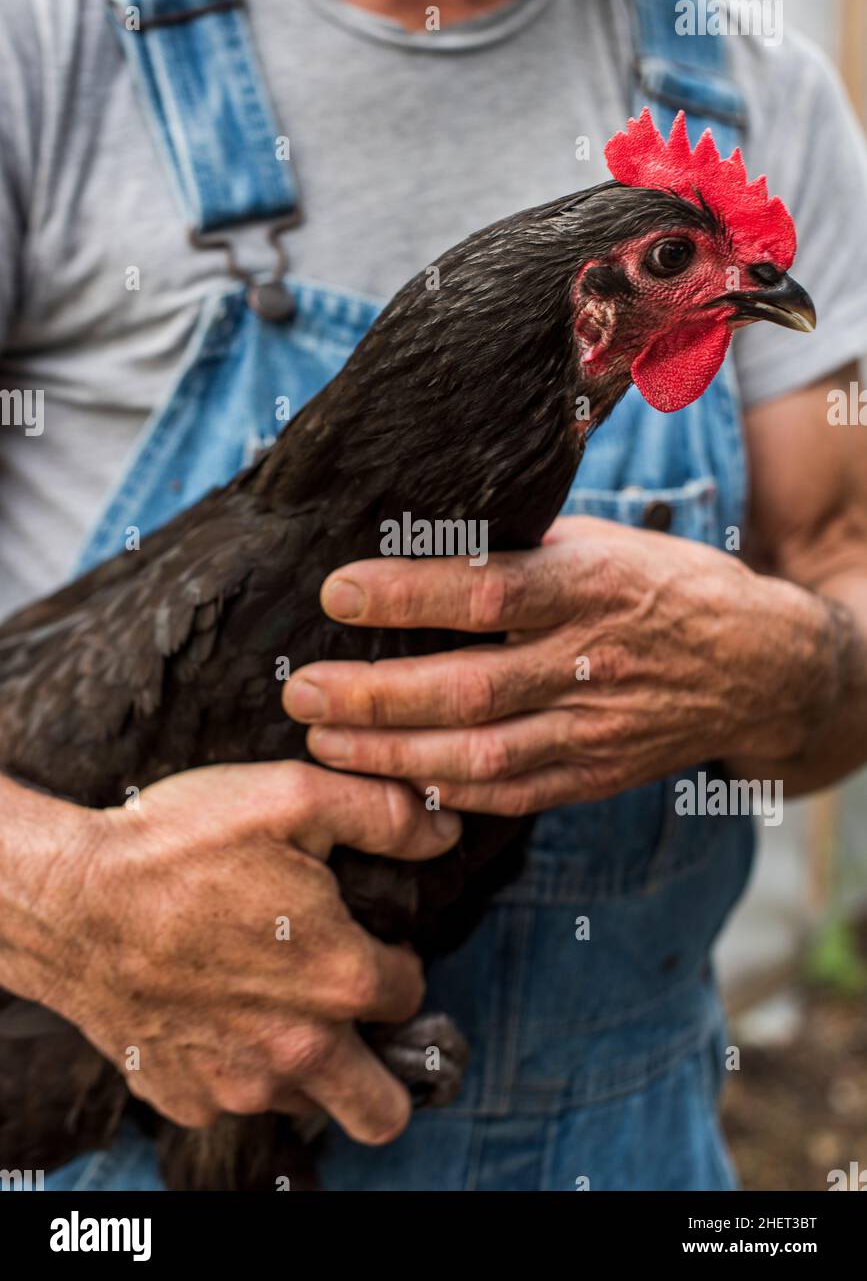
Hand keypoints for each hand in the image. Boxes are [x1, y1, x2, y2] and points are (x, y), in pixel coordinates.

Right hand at [0, 763, 459, 1140]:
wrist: (70, 899)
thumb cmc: (180, 844)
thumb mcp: (293, 797)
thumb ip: (384, 814)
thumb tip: (445, 830)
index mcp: (339, 978)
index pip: (411, 991)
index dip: (393, 959)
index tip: (361, 938)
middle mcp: (298, 1050)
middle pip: (382, 1109)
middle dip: (385, 1071)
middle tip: (353, 1018)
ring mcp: (236, 1083)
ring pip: (305, 1103)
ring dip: (305, 1066)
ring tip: (270, 1002)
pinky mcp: (183, 1096)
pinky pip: (231, 1101)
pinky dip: (233, 1068)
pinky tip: (211, 1010)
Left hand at [284, 516, 823, 812]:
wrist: (758, 665)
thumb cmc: (664, 585)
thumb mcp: (604, 541)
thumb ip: (523, 549)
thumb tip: (419, 537)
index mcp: (592, 585)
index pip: (487, 591)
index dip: (408, 594)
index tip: (337, 591)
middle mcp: (592, 661)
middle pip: (469, 689)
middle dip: (374, 697)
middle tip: (303, 694)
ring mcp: (595, 728)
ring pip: (481, 756)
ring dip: (392, 756)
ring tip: (323, 744)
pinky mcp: (595, 775)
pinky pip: (512, 795)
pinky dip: (446, 794)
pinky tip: (390, 784)